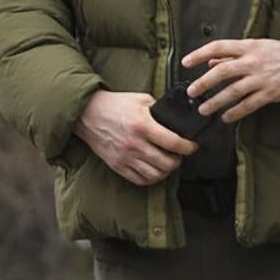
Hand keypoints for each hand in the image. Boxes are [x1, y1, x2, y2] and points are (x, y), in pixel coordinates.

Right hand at [73, 90, 196, 186]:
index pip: (174, 143)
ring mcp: (126, 157)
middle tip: (179, 155)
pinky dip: (151, 178)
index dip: (188, 147)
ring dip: (166, 171)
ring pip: (156, 175)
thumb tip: (173, 120)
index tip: (192, 146)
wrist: (87, 113)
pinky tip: (153, 169)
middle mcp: (135, 144)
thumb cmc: (114, 105)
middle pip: (167, 163)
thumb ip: (158, 109)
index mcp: (143, 125)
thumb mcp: (139, 99)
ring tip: (167, 163)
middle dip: (179, 161)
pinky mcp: (118, 165)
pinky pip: (140, 180)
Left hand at [183, 38, 279, 122]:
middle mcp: (252, 61)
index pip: (218, 47)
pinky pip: (248, 105)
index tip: (185, 62)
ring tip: (203, 109)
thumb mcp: (257, 47)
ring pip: (233, 91)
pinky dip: (236, 112)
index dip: (199, 54)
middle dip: (204, 83)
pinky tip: (226, 118)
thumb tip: (211, 62)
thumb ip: (233, 54)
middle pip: (222, 71)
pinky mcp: (270, 93)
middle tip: (191, 93)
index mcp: (248, 46)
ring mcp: (261, 78)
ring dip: (216, 102)